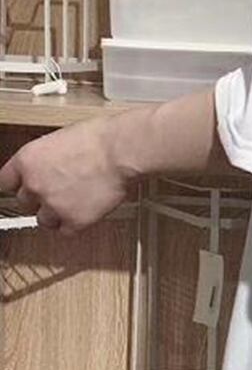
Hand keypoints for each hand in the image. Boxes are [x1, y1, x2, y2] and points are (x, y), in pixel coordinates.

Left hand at [0, 117, 135, 234]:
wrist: (122, 152)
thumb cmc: (101, 138)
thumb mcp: (62, 139)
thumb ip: (49, 158)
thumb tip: (52, 166)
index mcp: (27, 161)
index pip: (5, 182)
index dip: (19, 185)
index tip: (25, 187)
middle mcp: (34, 185)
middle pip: (25, 202)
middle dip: (41, 197)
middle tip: (59, 191)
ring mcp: (53, 205)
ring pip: (44, 220)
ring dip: (57, 213)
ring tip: (76, 203)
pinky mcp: (75, 221)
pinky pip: (67, 231)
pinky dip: (76, 224)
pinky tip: (86, 212)